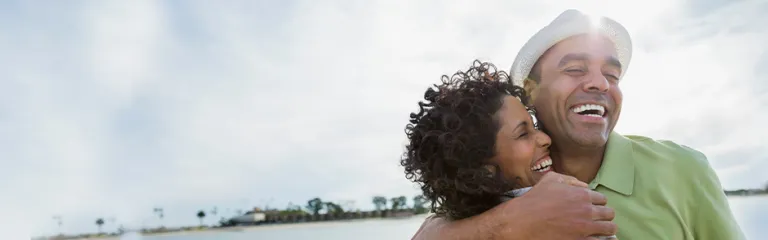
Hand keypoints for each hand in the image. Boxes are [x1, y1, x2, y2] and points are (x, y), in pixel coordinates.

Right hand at [487, 172, 616, 239]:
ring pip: (610, 228)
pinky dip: (601, 239)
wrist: (524, 221)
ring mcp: (585, 228)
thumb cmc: (535, 200)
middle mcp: (587, 211)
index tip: (593, 206)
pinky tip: (596, 238)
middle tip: (598, 218)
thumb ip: (570, 179)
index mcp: (582, 195)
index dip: (598, 202)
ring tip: (601, 229)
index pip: (602, 199)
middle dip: (605, 215)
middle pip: (609, 213)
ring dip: (607, 228)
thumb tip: (583, 185)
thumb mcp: (550, 180)